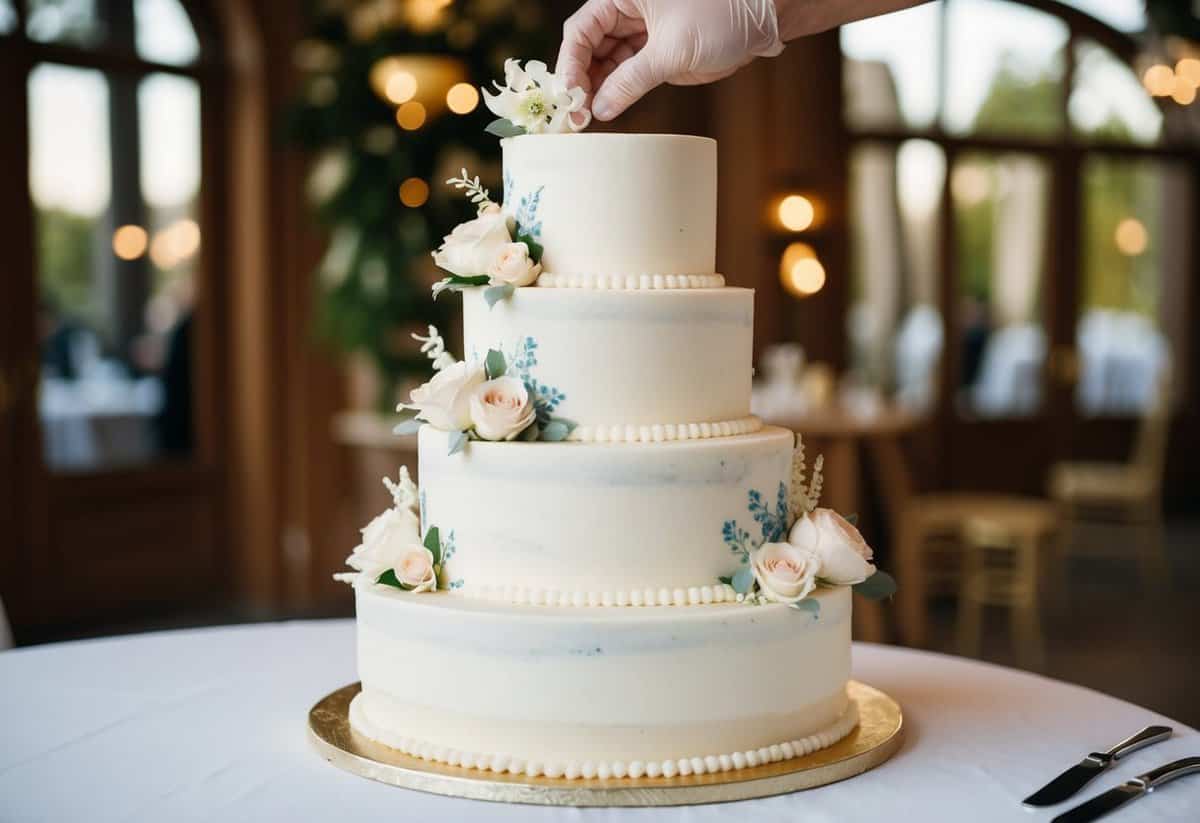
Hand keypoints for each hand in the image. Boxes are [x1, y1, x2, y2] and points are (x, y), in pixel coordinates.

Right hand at [556, 0, 784, 121]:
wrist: (761, 22)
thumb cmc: (722, 17)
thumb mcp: (672, 50)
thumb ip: (631, 81)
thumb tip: (600, 109)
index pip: (582, 30)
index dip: (570, 63)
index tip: (568, 95)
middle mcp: (627, 12)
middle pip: (588, 48)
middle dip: (580, 80)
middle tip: (575, 115)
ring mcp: (640, 33)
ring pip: (604, 63)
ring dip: (595, 90)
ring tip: (587, 118)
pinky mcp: (655, 53)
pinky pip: (625, 74)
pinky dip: (614, 92)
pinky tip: (606, 110)